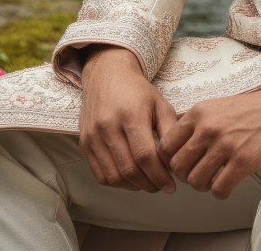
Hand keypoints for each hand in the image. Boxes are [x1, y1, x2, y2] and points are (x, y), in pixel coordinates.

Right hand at [79, 46, 177, 193]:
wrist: (107, 75)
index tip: (171, 186)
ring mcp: (93, 136)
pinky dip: (117, 182)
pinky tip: (130, 178)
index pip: (145, 156)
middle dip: (148, 184)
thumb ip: (170, 130)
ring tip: (147, 182)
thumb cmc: (138, 91)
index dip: (159, 176)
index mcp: (131, 114)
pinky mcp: (84, 143)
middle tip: (161, 186)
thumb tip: (176, 159)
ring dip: (133, 186)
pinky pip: (100, 174)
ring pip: (113, 176)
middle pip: (129, 170)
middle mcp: (109, 126)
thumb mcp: (160, 103)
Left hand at [158, 75, 260, 199]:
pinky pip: (218, 190)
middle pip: (178, 167)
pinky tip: (229, 182)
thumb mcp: (218, 105)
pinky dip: (221, 191)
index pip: (166, 146)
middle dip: (186, 175)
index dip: (171, 160)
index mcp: (200, 112)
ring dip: (203, 185)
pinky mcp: (243, 160)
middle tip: (198, 173)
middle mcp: (209, 127)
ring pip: (195, 181)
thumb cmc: (253, 109)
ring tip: (214, 178)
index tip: (182, 164)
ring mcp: (226, 144)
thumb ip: (196, 122)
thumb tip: (173, 143)